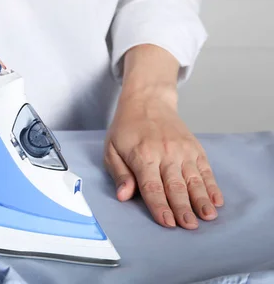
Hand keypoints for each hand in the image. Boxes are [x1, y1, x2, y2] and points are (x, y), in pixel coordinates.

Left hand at [103, 45, 223, 228]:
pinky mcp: (195, 148)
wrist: (147, 101)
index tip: (167, 223)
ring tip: (207, 217)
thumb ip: (119, 173)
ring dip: (201, 199)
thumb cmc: (126, 128)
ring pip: (194, 179)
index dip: (160, 206)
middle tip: (189, 226)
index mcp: (142, 155)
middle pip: (175, 185)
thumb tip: (123, 195)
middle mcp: (165, 153)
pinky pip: (205, 170)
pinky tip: (216, 201)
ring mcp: (183, 150)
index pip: (152, 186)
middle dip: (183, 207)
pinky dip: (212, 186)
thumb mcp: (111, 149)